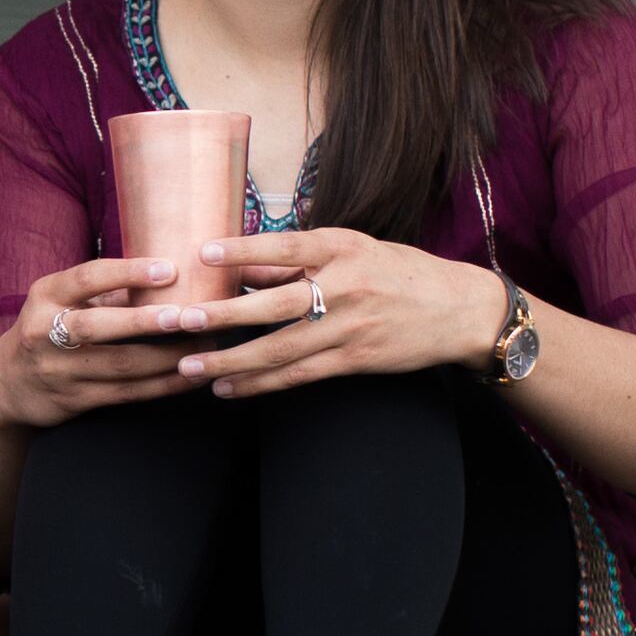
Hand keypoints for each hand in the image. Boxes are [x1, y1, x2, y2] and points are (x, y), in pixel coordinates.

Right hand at [0, 254, 203, 430]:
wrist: (9, 384)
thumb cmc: (49, 328)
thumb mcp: (63, 300)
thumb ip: (108, 290)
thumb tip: (171, 271)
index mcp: (45, 296)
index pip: (87, 278)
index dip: (128, 273)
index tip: (169, 270)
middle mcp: (44, 332)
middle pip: (98, 327)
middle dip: (147, 322)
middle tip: (191, 316)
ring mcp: (57, 370)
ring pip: (120, 365)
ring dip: (168, 357)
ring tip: (205, 345)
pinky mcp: (73, 400)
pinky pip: (125, 393)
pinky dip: (162, 385)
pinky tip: (190, 376)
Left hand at [171, 230, 509, 398]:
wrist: (459, 310)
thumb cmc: (398, 272)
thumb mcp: (354, 250)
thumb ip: (299, 262)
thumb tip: (243, 269)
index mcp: (342, 248)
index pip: (285, 248)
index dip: (243, 250)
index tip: (201, 253)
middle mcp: (345, 286)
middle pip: (274, 305)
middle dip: (221, 315)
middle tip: (176, 321)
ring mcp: (351, 327)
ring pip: (280, 348)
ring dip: (229, 359)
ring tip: (187, 365)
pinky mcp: (356, 360)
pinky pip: (298, 375)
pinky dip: (260, 383)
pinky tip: (226, 387)